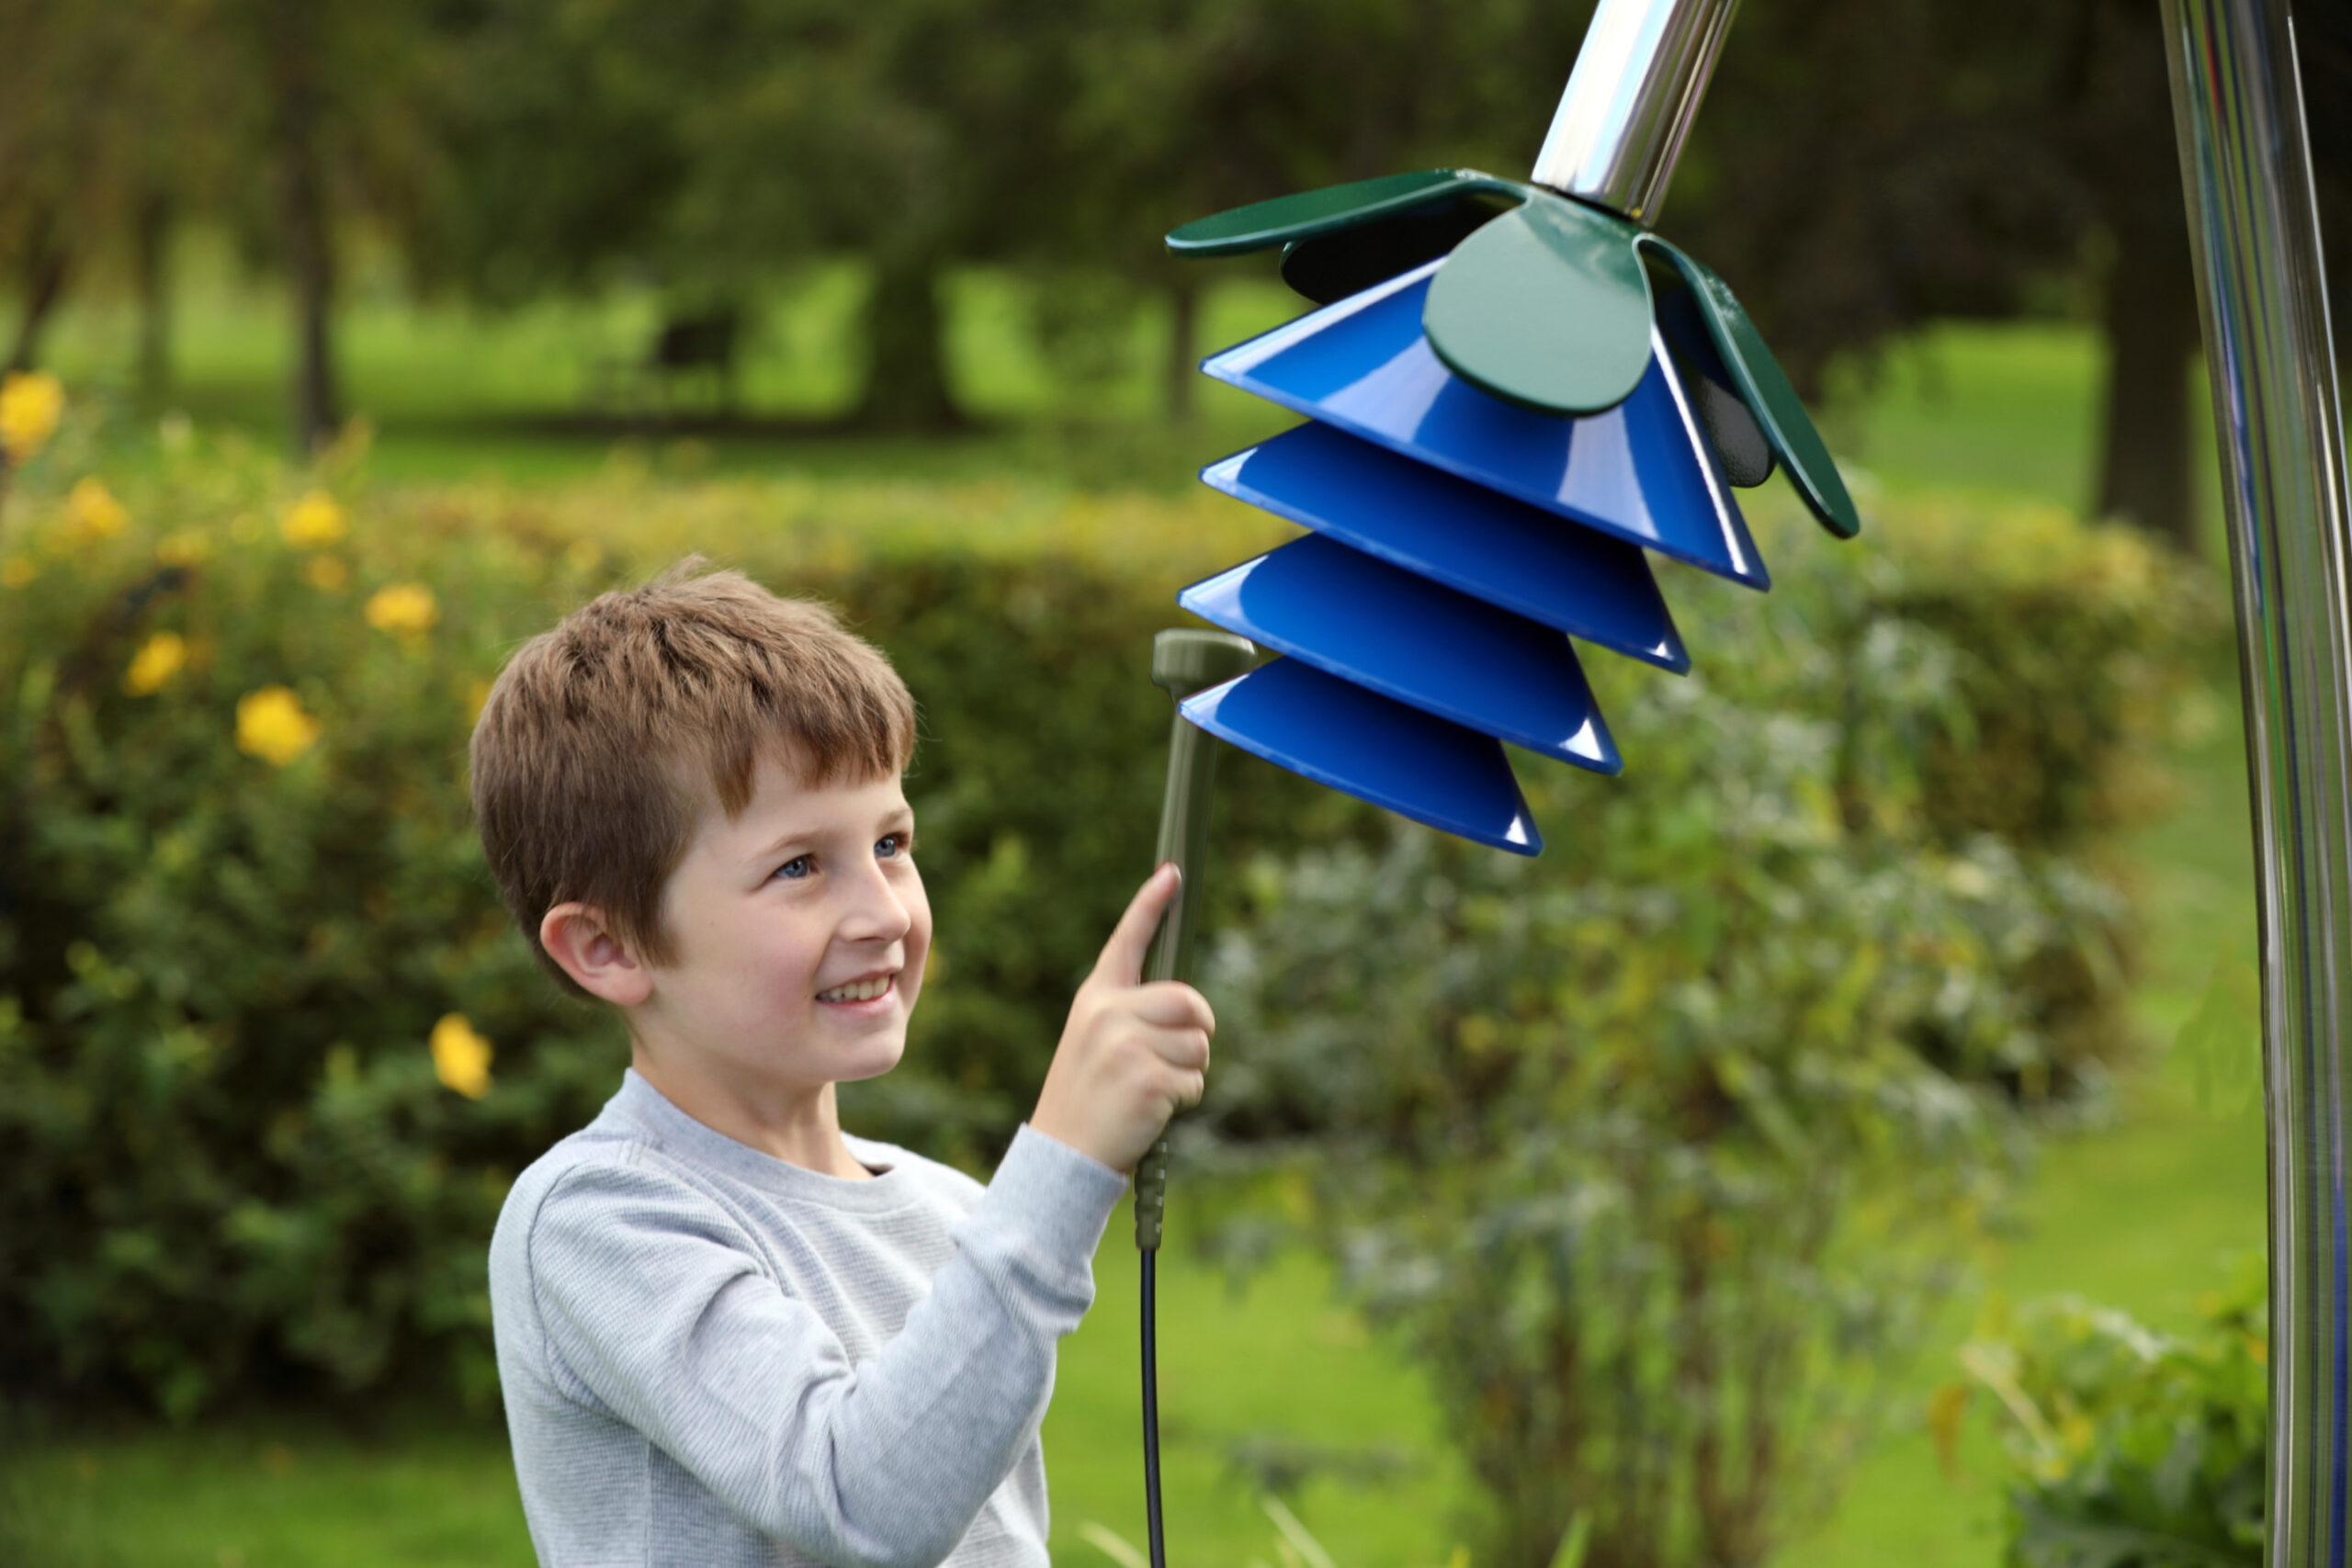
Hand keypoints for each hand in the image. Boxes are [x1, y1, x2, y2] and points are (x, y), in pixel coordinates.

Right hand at [1029, 864, 1214, 1174]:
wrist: (1063, 1154)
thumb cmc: (1087, 1099)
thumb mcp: (1094, 1043)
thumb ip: (1131, 1015)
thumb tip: (1190, 1008)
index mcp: (1095, 998)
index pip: (1127, 941)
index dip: (1151, 903)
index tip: (1172, 872)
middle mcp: (1109, 1013)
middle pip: (1189, 1001)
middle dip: (1198, 1031)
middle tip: (1174, 1058)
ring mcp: (1128, 1045)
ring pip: (1200, 1044)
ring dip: (1190, 1072)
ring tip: (1149, 1090)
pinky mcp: (1148, 1078)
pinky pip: (1196, 1080)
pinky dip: (1184, 1100)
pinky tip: (1150, 1111)